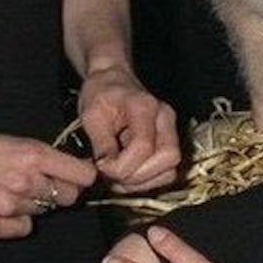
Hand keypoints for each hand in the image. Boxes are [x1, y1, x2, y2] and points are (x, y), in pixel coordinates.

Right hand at [0, 119, 97, 237]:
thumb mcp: (8, 138)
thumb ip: (36, 157)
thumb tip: (61, 170)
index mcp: (33, 154)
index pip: (82, 175)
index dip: (84, 176)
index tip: (81, 176)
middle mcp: (25, 182)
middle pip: (67, 198)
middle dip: (59, 191)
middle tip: (39, 183)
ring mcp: (7, 207)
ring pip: (42, 212)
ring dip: (32, 203)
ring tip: (5, 188)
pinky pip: (20, 228)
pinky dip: (14, 221)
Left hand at [77, 68, 179, 192]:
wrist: (112, 80)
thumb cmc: (100, 93)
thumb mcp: (91, 114)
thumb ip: (101, 142)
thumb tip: (107, 169)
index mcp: (145, 107)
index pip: (144, 146)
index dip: (122, 165)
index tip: (102, 166)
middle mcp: (164, 118)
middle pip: (168, 159)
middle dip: (137, 176)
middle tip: (112, 176)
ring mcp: (170, 131)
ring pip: (170, 169)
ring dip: (144, 182)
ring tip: (118, 177)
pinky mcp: (168, 142)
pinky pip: (167, 172)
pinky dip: (148, 181)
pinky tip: (128, 175)